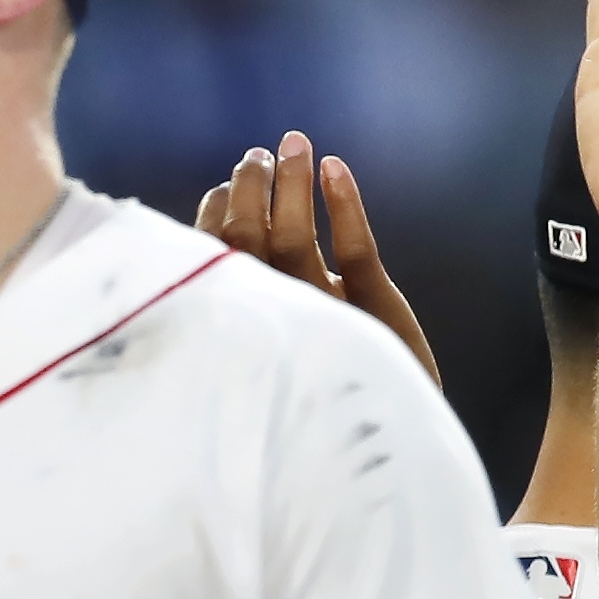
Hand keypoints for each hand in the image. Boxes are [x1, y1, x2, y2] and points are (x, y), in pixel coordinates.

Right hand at [200, 131, 438, 384]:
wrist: (383, 454)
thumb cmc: (315, 402)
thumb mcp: (273, 356)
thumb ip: (246, 307)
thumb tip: (215, 246)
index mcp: (243, 331)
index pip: (216, 259)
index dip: (218, 215)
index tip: (225, 185)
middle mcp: (276, 321)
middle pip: (248, 239)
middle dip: (250, 188)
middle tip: (256, 156)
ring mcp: (327, 316)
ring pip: (295, 239)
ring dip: (290, 184)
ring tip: (293, 144)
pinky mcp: (377, 314)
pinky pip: (356, 251)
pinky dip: (344, 203)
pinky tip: (333, 167)